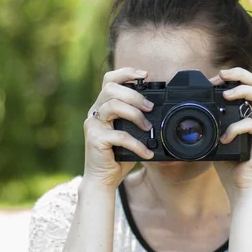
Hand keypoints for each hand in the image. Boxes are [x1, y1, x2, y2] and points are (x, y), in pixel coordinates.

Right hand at [83, 67, 155, 190]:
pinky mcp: (95, 139)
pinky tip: (147, 152)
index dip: (126, 73)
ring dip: (135, 114)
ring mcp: (93, 125)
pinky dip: (137, 144)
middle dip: (134, 95)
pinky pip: (120, 136)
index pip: (110, 80)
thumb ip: (137, 119)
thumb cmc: (118, 155)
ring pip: (113, 106)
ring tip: (147, 127)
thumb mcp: (130, 132)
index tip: (145, 75)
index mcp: (103, 107)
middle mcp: (95, 112)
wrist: (103, 179)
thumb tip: (159, 110)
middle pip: (111, 89)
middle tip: (149, 107)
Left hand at [209, 67, 251, 203]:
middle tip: (222, 76)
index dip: (233, 76)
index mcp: (249, 112)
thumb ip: (211, 121)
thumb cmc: (228, 162)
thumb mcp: (215, 136)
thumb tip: (190, 109)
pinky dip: (236, 127)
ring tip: (225, 95)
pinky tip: (224, 137)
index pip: (248, 84)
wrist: (240, 186)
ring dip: (242, 91)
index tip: (213, 80)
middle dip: (240, 74)